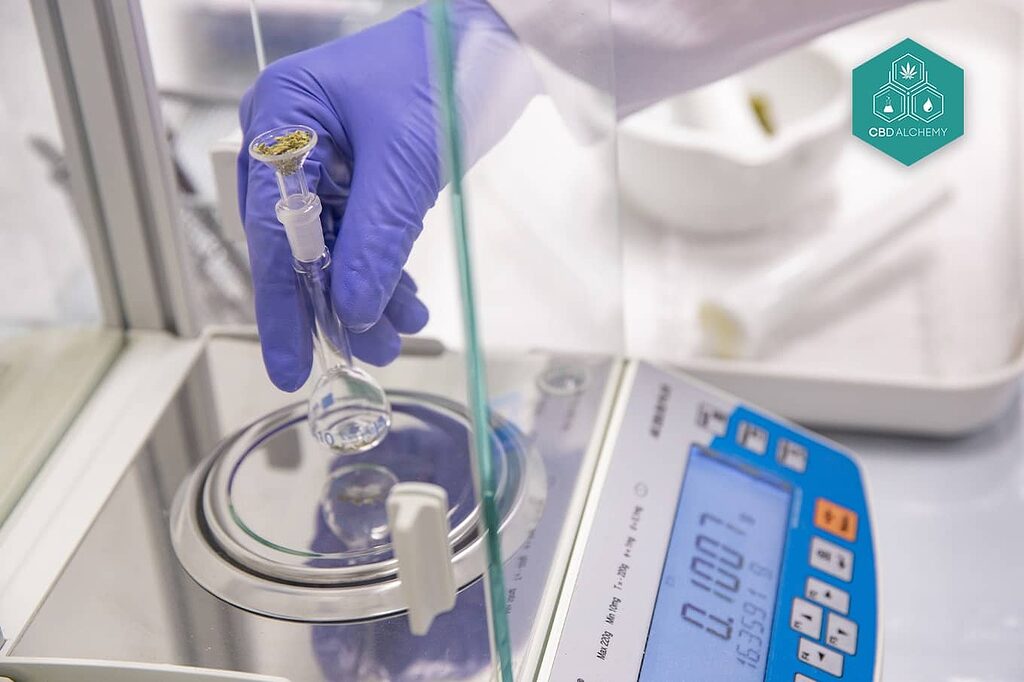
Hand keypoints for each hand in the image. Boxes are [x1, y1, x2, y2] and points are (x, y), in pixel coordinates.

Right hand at [238, 6, 438, 390]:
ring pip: (333, 245)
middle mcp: (290, 139)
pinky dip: (384, 267)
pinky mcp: (359, 171)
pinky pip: (361, 232)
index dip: (280, 302)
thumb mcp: (405, 162)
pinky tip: (408, 300)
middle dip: (334, 302)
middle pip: (298, 243)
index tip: (290, 362)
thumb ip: (375, 238)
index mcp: (281, 118)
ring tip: (403, 328)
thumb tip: (350, 311)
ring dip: (368, 292)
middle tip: (370, 350)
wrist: (490, 38)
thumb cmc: (440, 73)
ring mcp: (324, 156)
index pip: (270, 227)